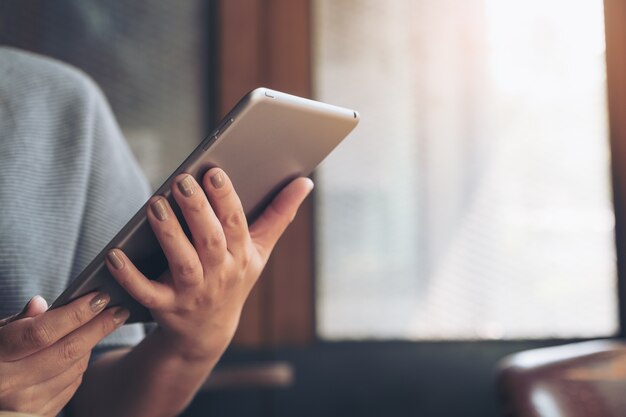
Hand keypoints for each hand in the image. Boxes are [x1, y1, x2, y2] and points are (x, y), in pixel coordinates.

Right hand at [0, 293, 128, 416]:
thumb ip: (18, 322)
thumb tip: (41, 303)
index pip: (42, 332)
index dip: (75, 314)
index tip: (100, 297)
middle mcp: (9, 385)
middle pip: (67, 351)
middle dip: (99, 327)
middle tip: (120, 310)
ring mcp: (25, 405)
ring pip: (74, 368)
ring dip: (92, 344)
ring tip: (103, 324)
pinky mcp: (38, 416)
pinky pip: (71, 385)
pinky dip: (80, 364)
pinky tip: (85, 349)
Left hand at [105, 168, 313, 359]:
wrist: (209, 331)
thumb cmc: (234, 278)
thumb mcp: (260, 250)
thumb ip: (279, 214)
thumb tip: (305, 182)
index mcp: (242, 256)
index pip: (236, 224)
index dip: (226, 199)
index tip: (214, 172)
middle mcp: (221, 274)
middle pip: (210, 240)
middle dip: (197, 210)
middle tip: (181, 180)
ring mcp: (193, 293)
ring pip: (182, 263)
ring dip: (170, 235)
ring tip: (155, 205)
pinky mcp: (166, 308)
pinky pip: (147, 292)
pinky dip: (130, 276)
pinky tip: (115, 254)